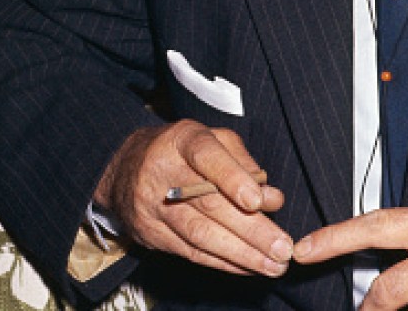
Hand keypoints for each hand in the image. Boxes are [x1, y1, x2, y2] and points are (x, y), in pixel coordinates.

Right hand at [94, 120, 292, 277]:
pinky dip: (225, 263)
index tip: (259, 201)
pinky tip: (250, 268)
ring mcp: (154, 207)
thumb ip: (244, 163)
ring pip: (201, 235)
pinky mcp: (151, 235)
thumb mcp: (212, 139)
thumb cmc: (183, 151)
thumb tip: (272, 198)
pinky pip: (192, 252)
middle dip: (250, 230)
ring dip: (242, 254)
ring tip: (274, 265)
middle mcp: (164, 173)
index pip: (207, 157)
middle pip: (209, 204)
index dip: (233, 179)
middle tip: (282, 248)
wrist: (124, 169)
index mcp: (183, 140)